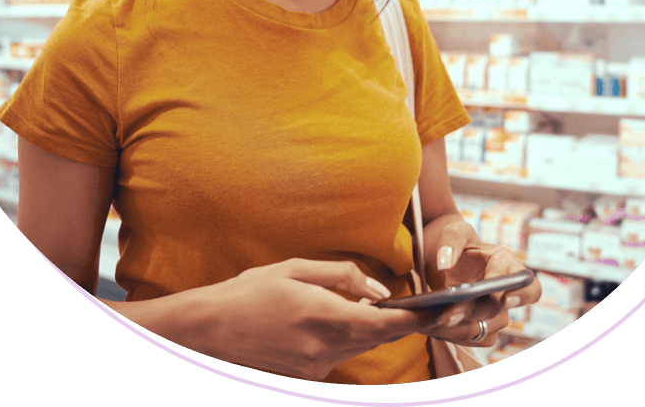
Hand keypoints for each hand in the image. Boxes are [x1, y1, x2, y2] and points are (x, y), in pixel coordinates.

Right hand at [160, 258, 425, 380]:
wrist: (211, 329)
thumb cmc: (250, 291)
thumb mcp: (295, 268)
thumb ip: (343, 276)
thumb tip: (379, 290)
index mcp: (323, 315)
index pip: (384, 324)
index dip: (413, 319)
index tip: (433, 310)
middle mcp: (324, 347)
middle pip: (377, 339)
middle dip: (398, 324)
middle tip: (416, 307)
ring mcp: (316, 367)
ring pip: (360, 348)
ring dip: (371, 330)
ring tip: (373, 308)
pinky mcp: (308, 376)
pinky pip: (340, 356)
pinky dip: (348, 339)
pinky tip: (335, 321)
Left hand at [419, 216, 541, 347]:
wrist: (442, 255)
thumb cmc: (455, 240)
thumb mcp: (453, 231)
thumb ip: (450, 242)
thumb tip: (444, 263)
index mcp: (506, 263)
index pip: (526, 284)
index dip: (520, 294)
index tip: (503, 298)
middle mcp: (504, 289)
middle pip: (503, 310)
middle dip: (478, 311)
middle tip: (451, 313)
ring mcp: (492, 308)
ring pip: (491, 327)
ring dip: (467, 326)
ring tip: (442, 320)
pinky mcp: (479, 321)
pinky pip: (478, 336)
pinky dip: (460, 334)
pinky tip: (440, 325)